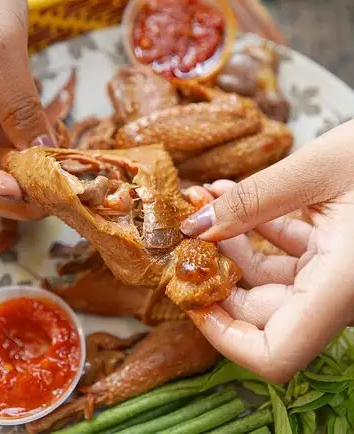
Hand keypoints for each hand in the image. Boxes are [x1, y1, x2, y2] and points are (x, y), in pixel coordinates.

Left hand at [180, 119, 353, 382]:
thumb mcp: (316, 170)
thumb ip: (250, 202)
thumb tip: (194, 227)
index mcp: (343, 287)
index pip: (274, 355)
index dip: (223, 337)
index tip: (191, 297)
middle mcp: (340, 293)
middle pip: (259, 312)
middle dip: (215, 269)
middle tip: (187, 229)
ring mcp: (338, 275)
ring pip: (267, 279)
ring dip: (230, 240)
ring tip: (205, 199)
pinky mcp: (337, 254)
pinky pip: (285, 254)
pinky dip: (255, 228)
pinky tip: (231, 195)